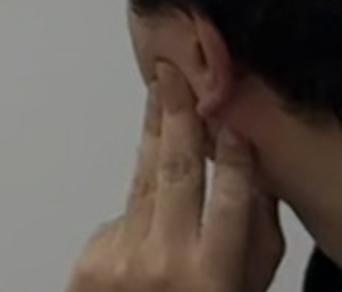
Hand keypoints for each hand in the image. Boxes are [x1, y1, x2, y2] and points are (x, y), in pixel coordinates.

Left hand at [69, 70, 284, 291]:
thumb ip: (253, 240)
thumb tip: (252, 173)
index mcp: (212, 278)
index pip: (229, 198)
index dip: (232, 153)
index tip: (234, 116)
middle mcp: (163, 265)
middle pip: (174, 172)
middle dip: (177, 116)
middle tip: (173, 71)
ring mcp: (120, 262)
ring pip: (142, 185)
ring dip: (151, 136)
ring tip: (160, 93)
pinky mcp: (88, 262)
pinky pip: (121, 220)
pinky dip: (138, 217)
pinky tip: (150, 227)